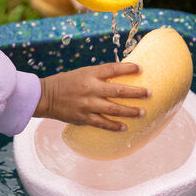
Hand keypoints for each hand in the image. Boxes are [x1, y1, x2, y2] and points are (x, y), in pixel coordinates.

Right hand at [34, 62, 148, 128]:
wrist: (46, 97)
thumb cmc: (67, 83)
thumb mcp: (83, 73)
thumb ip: (100, 76)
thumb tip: (121, 78)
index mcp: (90, 74)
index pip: (112, 69)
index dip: (128, 68)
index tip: (140, 68)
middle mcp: (90, 88)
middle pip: (118, 91)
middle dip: (136, 93)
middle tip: (149, 93)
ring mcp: (87, 104)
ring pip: (113, 109)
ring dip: (130, 111)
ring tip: (142, 112)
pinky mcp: (83, 118)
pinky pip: (102, 123)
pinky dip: (114, 126)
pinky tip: (125, 127)